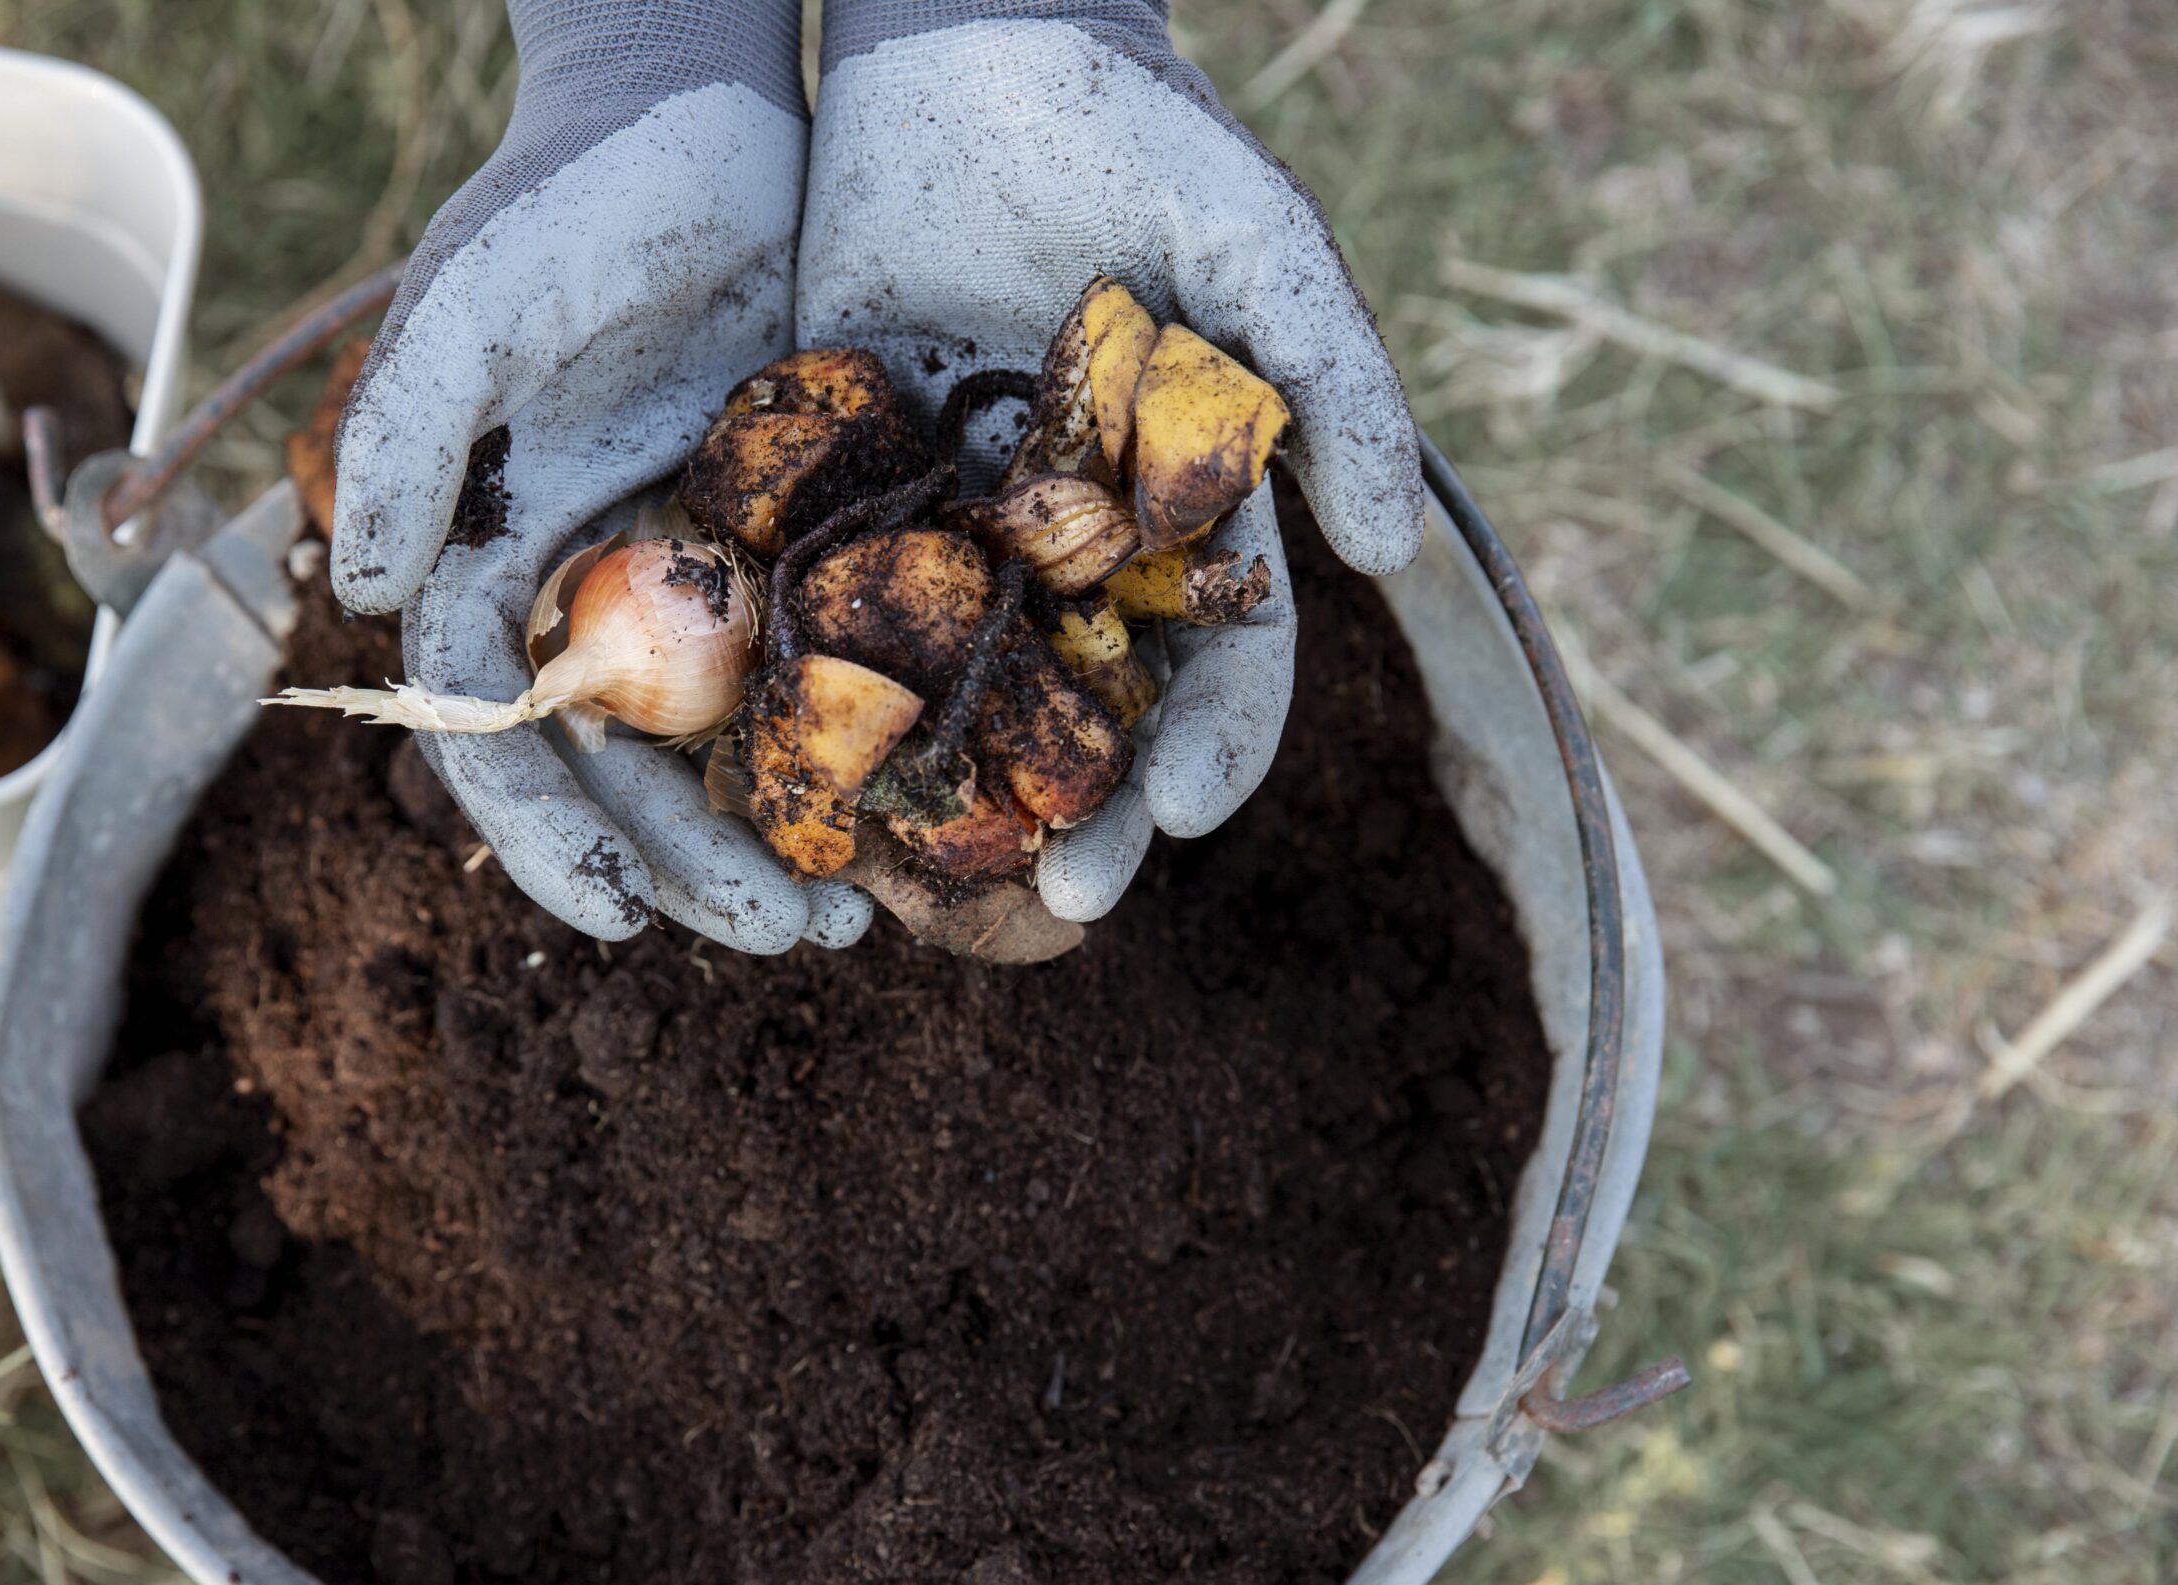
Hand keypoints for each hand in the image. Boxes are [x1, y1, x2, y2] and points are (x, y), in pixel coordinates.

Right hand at [328, 0, 871, 951]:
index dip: (549, 836)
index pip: (502, 734)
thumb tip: (372, 594)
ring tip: (865, 913)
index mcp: (499, 566)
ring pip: (734, 746)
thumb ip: (414, 434)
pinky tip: (927, 804)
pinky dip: (865, 742)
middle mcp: (596, 594)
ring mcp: (700, 577)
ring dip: (788, 834)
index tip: (615, 919)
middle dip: (695, 867)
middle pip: (631, 771)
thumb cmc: (574, 200)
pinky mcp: (800, 544)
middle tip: (798, 937)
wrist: (704, 111)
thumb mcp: (483, 302)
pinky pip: (828, 670)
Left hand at [802, 0, 1424, 921]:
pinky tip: (798, 765)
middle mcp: (1070, 548)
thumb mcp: (1258, 241)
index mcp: (1181, 518)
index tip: (1185, 815)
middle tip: (1062, 894)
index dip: (1214, 746)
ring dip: (951, 790)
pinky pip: (832, 608)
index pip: (1223, 665)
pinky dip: (823, 690)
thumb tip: (1390, 554)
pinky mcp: (841, 488)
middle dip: (1087, 812)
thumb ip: (1334, 385)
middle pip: (1090, 717)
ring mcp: (954, 528)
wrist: (966, 38)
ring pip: (957, 692)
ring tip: (926, 876)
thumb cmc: (1138, 133)